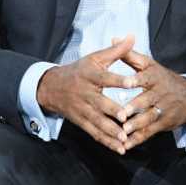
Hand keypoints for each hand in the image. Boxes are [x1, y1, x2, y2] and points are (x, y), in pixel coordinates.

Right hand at [36, 35, 140, 153]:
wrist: (51, 87)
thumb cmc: (79, 71)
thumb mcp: (95, 58)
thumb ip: (116, 50)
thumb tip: (133, 36)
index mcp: (90, 75)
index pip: (105, 77)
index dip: (118, 80)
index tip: (133, 83)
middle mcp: (85, 94)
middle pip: (100, 103)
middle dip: (112, 111)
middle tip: (125, 117)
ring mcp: (82, 110)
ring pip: (97, 122)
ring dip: (111, 131)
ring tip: (125, 138)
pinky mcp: (81, 122)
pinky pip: (95, 133)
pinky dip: (107, 142)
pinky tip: (120, 148)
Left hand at [116, 51, 185, 149]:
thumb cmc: (161, 78)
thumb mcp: (149, 64)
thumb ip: (129, 54)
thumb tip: (114, 39)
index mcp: (154, 77)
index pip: (145, 78)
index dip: (136, 80)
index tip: (126, 82)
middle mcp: (159, 94)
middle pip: (146, 100)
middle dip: (134, 107)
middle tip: (121, 113)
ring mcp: (162, 110)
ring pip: (148, 118)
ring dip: (136, 125)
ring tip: (123, 130)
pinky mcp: (162, 124)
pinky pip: (149, 132)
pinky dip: (137, 139)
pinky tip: (126, 145)